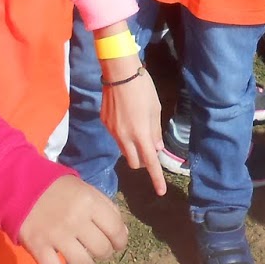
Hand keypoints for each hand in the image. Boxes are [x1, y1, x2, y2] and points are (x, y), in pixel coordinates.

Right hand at [18, 176, 127, 263]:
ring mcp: (56, 235)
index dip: (120, 241)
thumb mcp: (86, 189)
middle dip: (104, 254)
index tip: (116, 244)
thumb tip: (122, 234)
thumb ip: (107, 208)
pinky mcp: (38, 247)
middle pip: (101, 249)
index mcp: (90, 202)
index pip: (116, 230)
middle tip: (98, 251)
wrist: (20, 186)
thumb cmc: (57, 187)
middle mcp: (76, 220)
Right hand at [100, 62, 164, 195]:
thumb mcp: (155, 109)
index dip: (156, 178)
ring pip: (123, 149)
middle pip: (133, 161)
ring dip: (132, 146)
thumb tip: (156, 148)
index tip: (160, 192)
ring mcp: (112, 130)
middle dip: (142, 161)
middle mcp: (124, 136)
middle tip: (149, 149)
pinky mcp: (104, 122)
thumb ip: (155, 131)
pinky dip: (123, 133)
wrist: (119, 71)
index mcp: (140, 133)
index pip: (150, 162)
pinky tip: (125, 115)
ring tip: (136, 126)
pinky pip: (116, 135)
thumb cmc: (143, 88)